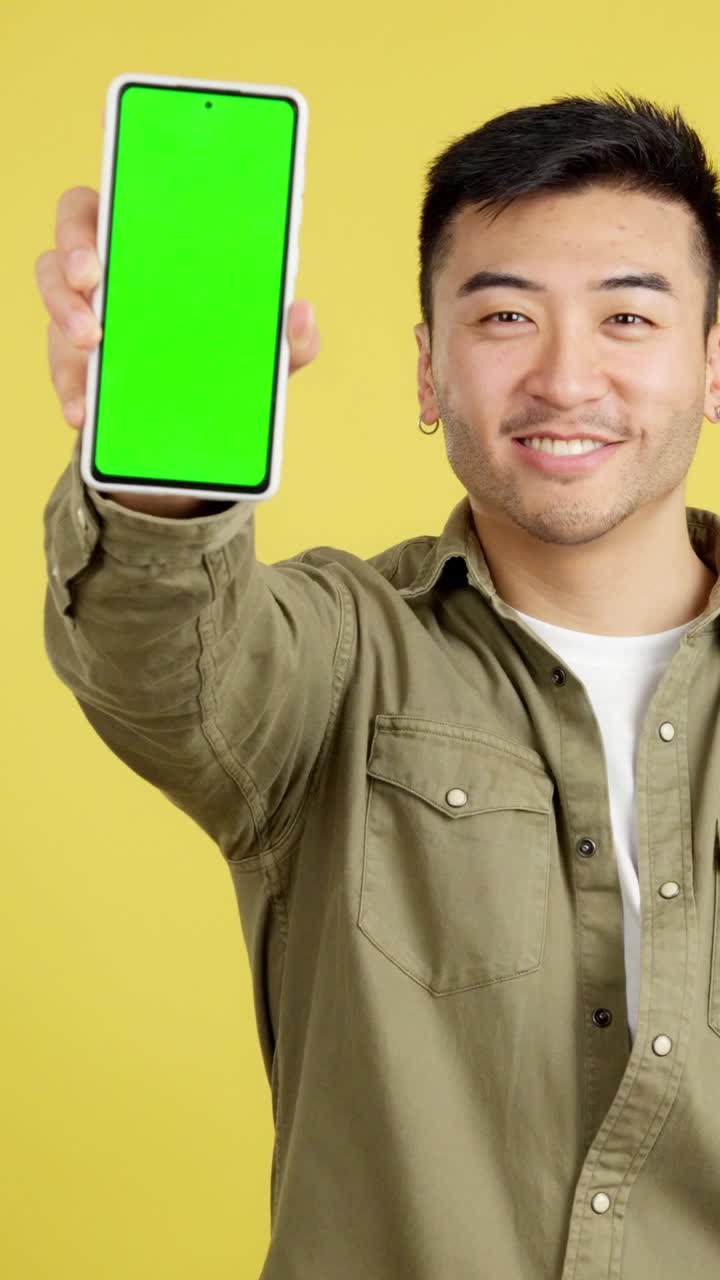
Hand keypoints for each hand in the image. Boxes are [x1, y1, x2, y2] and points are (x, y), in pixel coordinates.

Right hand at [34, 184, 321, 433]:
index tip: (119, 187)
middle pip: (72, 232)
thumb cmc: (227, 357)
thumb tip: (302, 311)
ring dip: (65, 312)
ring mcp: (85, 313)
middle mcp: (112, 268)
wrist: (197, 425)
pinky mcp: (74, 363)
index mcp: (156, 243)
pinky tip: (86, 409)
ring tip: (91, 342)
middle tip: (92, 278)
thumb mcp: (265, 350)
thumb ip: (290, 335)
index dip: (115, 179)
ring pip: (55, 292)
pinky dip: (72, 389)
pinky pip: (61, 369)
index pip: (125, 192)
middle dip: (75, 249)